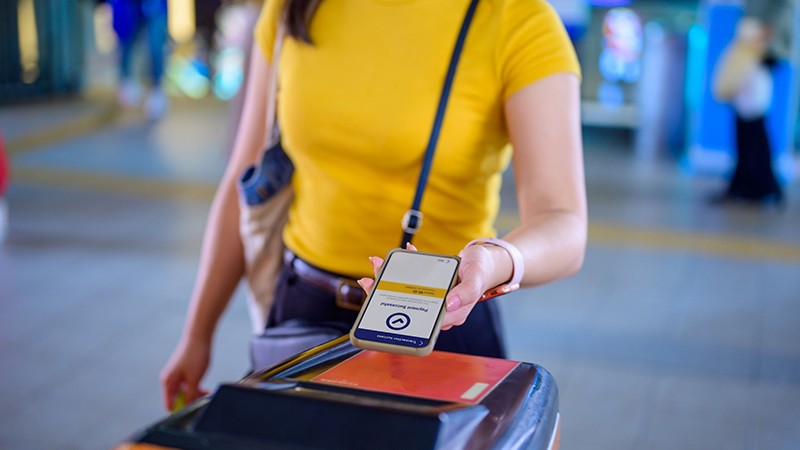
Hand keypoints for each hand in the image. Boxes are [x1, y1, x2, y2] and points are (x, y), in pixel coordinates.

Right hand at [159, 338, 210, 410]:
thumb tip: (188, 408)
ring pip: (184, 391)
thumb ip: (190, 396)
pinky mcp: (183, 370)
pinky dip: (196, 386)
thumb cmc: (195, 355)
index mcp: (167, 382)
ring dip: (195, 394)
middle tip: (203, 399)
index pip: (169, 405)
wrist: (199, 335)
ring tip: (207, 392)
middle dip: (190, 400)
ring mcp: (176, 374)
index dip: (180, 410)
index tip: (193, 410)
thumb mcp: (194, 380)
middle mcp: (169, 379)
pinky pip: (188, 384)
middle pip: (178, 398)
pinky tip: (205, 387)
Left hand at [356, 243, 500, 330]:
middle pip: (408, 307)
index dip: (401, 313)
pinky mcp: (430, 289)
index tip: (384, 302)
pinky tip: (396, 257)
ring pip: (406, 294)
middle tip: (371, 279)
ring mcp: (434, 299)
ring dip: (389, 279)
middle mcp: (440, 310)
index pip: (422, 320)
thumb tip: (449, 304)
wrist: (485, 261)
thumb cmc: (482, 270)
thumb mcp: (476, 278)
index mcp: (451, 314)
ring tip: (377, 265)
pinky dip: (402, 270)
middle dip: (386, 292)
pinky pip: (411, 282)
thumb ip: (466, 292)